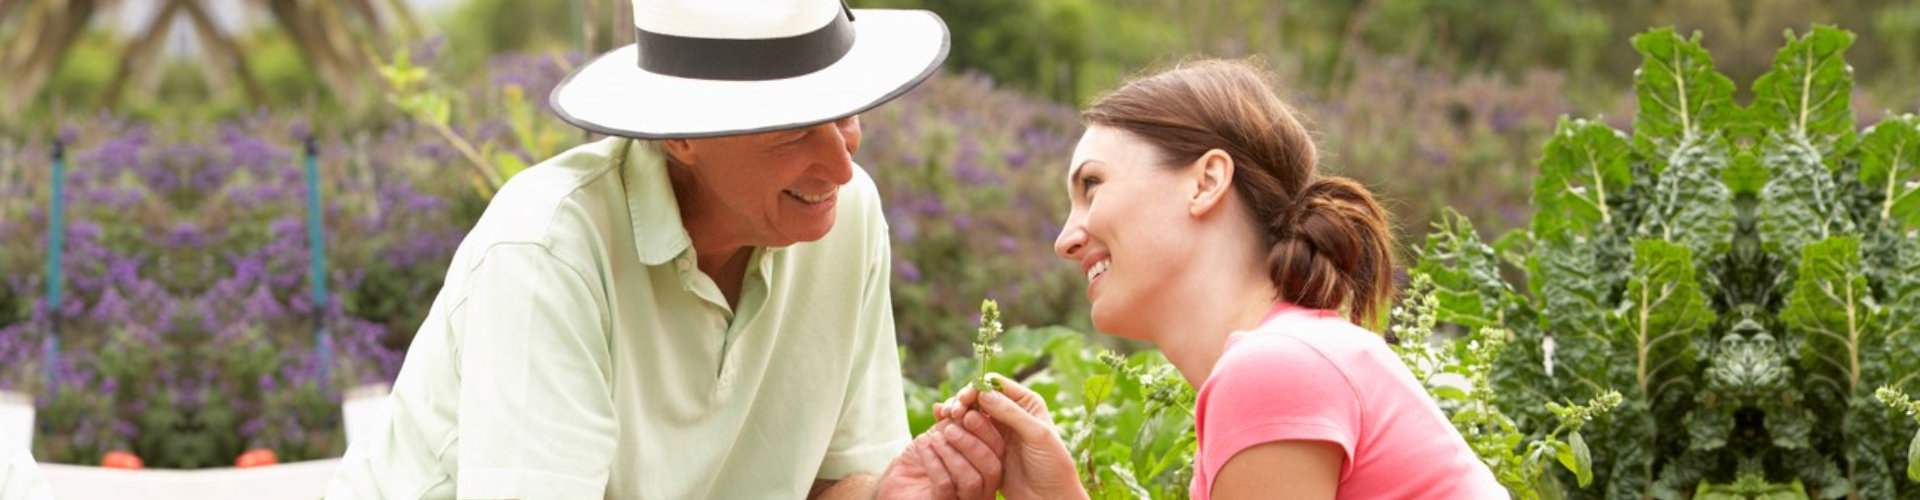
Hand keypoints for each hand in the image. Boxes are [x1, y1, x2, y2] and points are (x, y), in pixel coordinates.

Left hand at [875, 419, 1004, 499]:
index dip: (986, 429)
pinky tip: (923, 447)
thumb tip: (965, 402)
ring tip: (934, 438)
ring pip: (972, 479)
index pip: (999, 451)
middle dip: (972, 443)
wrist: (892, 484)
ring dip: (951, 453)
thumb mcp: (940, 437)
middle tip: (950, 428)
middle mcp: (982, 491)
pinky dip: (934, 462)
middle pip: (993, 467)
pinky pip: (945, 486)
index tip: (969, 412)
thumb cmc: (919, 461)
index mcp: (986, 471)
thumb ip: (955, 422)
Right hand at [936, 374, 1086, 499]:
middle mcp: (1010, 414)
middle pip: (979, 398)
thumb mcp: (1036, 435)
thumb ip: (1011, 413)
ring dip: (957, 415)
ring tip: (946, 420)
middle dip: (962, 402)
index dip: (977, 388)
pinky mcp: (988, 449)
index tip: (963, 399)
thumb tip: (983, 393)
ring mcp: (998, 432)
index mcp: (1026, 403)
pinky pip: (969, 435)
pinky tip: (944, 429)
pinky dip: (956, 430)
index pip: (995, 385)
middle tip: (951, 412)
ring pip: (971, 415)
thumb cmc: (1052, 466)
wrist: (1049, 498)